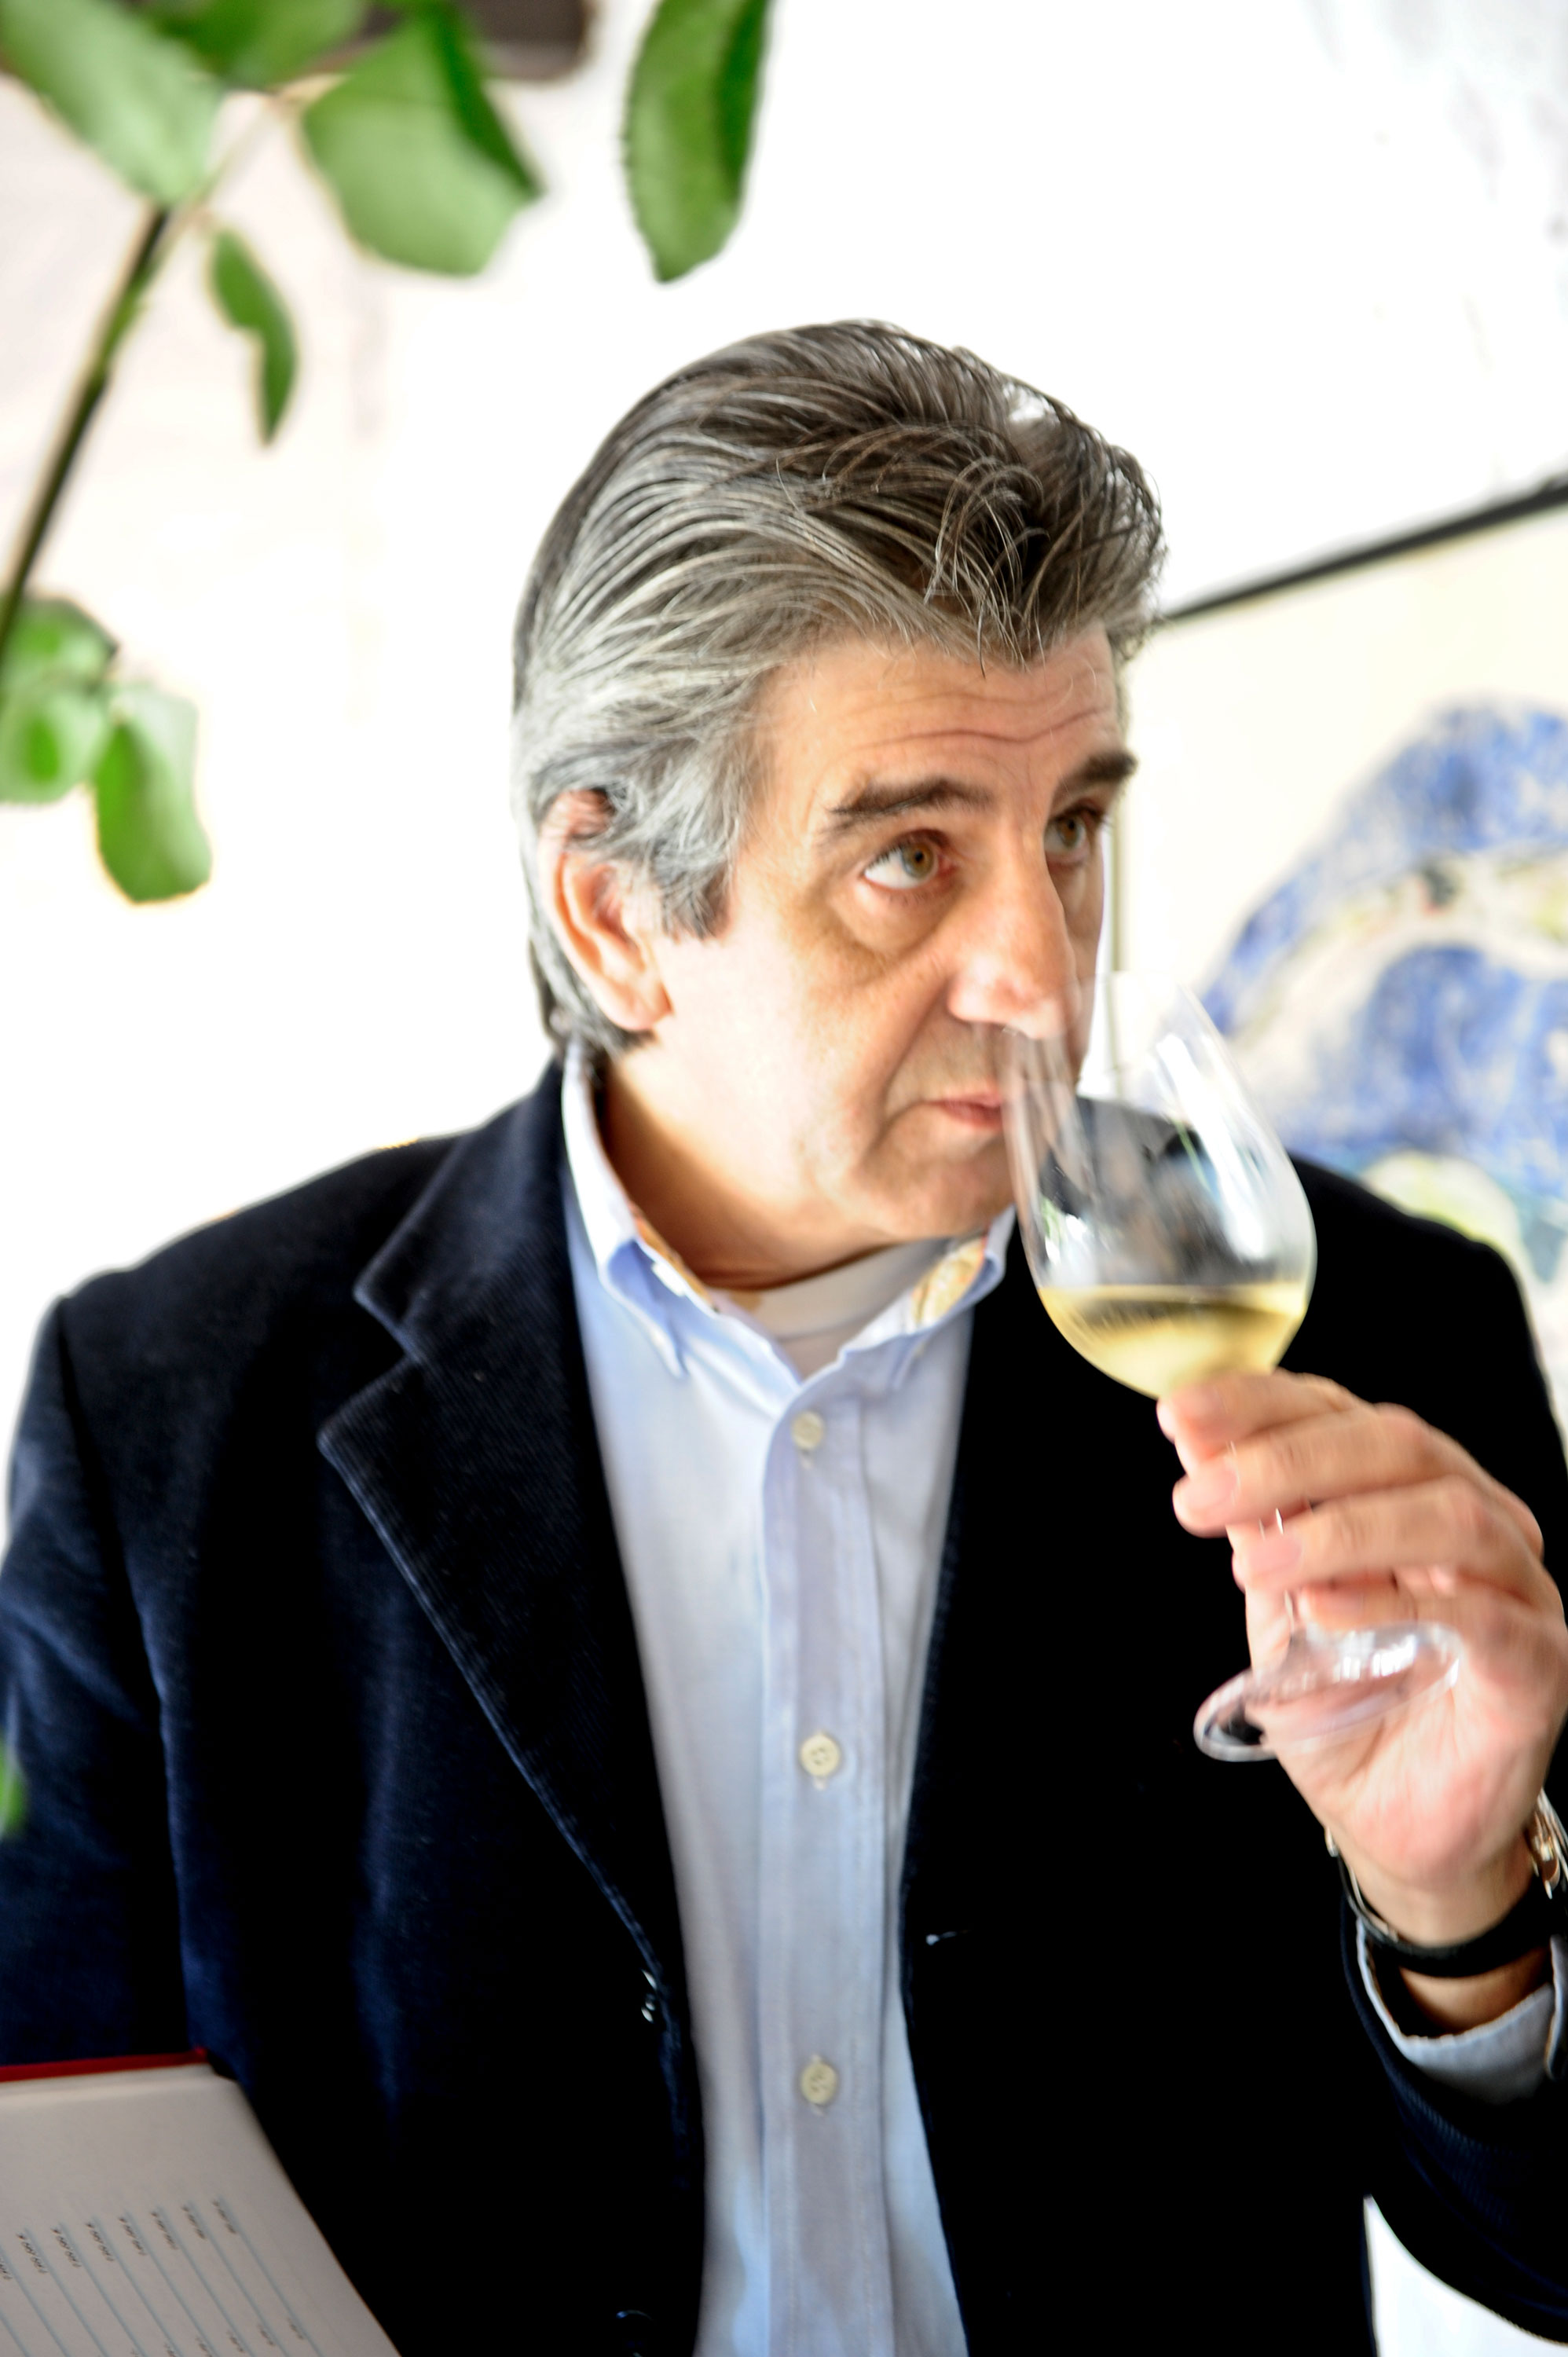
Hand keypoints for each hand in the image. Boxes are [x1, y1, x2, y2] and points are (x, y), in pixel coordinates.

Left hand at [1163, 1372, 1567, 2024]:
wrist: (1395, 1823)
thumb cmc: (1344, 1701)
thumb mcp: (1277, 1604)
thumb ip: (1255, 1526)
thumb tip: (1199, 1443)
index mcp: (1401, 1485)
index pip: (1338, 1410)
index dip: (1259, 1403)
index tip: (1178, 1414)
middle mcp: (1468, 1513)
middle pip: (1394, 1443)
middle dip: (1285, 1460)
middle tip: (1197, 1497)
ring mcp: (1512, 1583)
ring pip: (1446, 1512)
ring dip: (1338, 1528)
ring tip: (1252, 1563)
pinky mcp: (1534, 1660)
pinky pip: (1477, 1612)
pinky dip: (1394, 1602)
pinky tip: (1323, 1609)